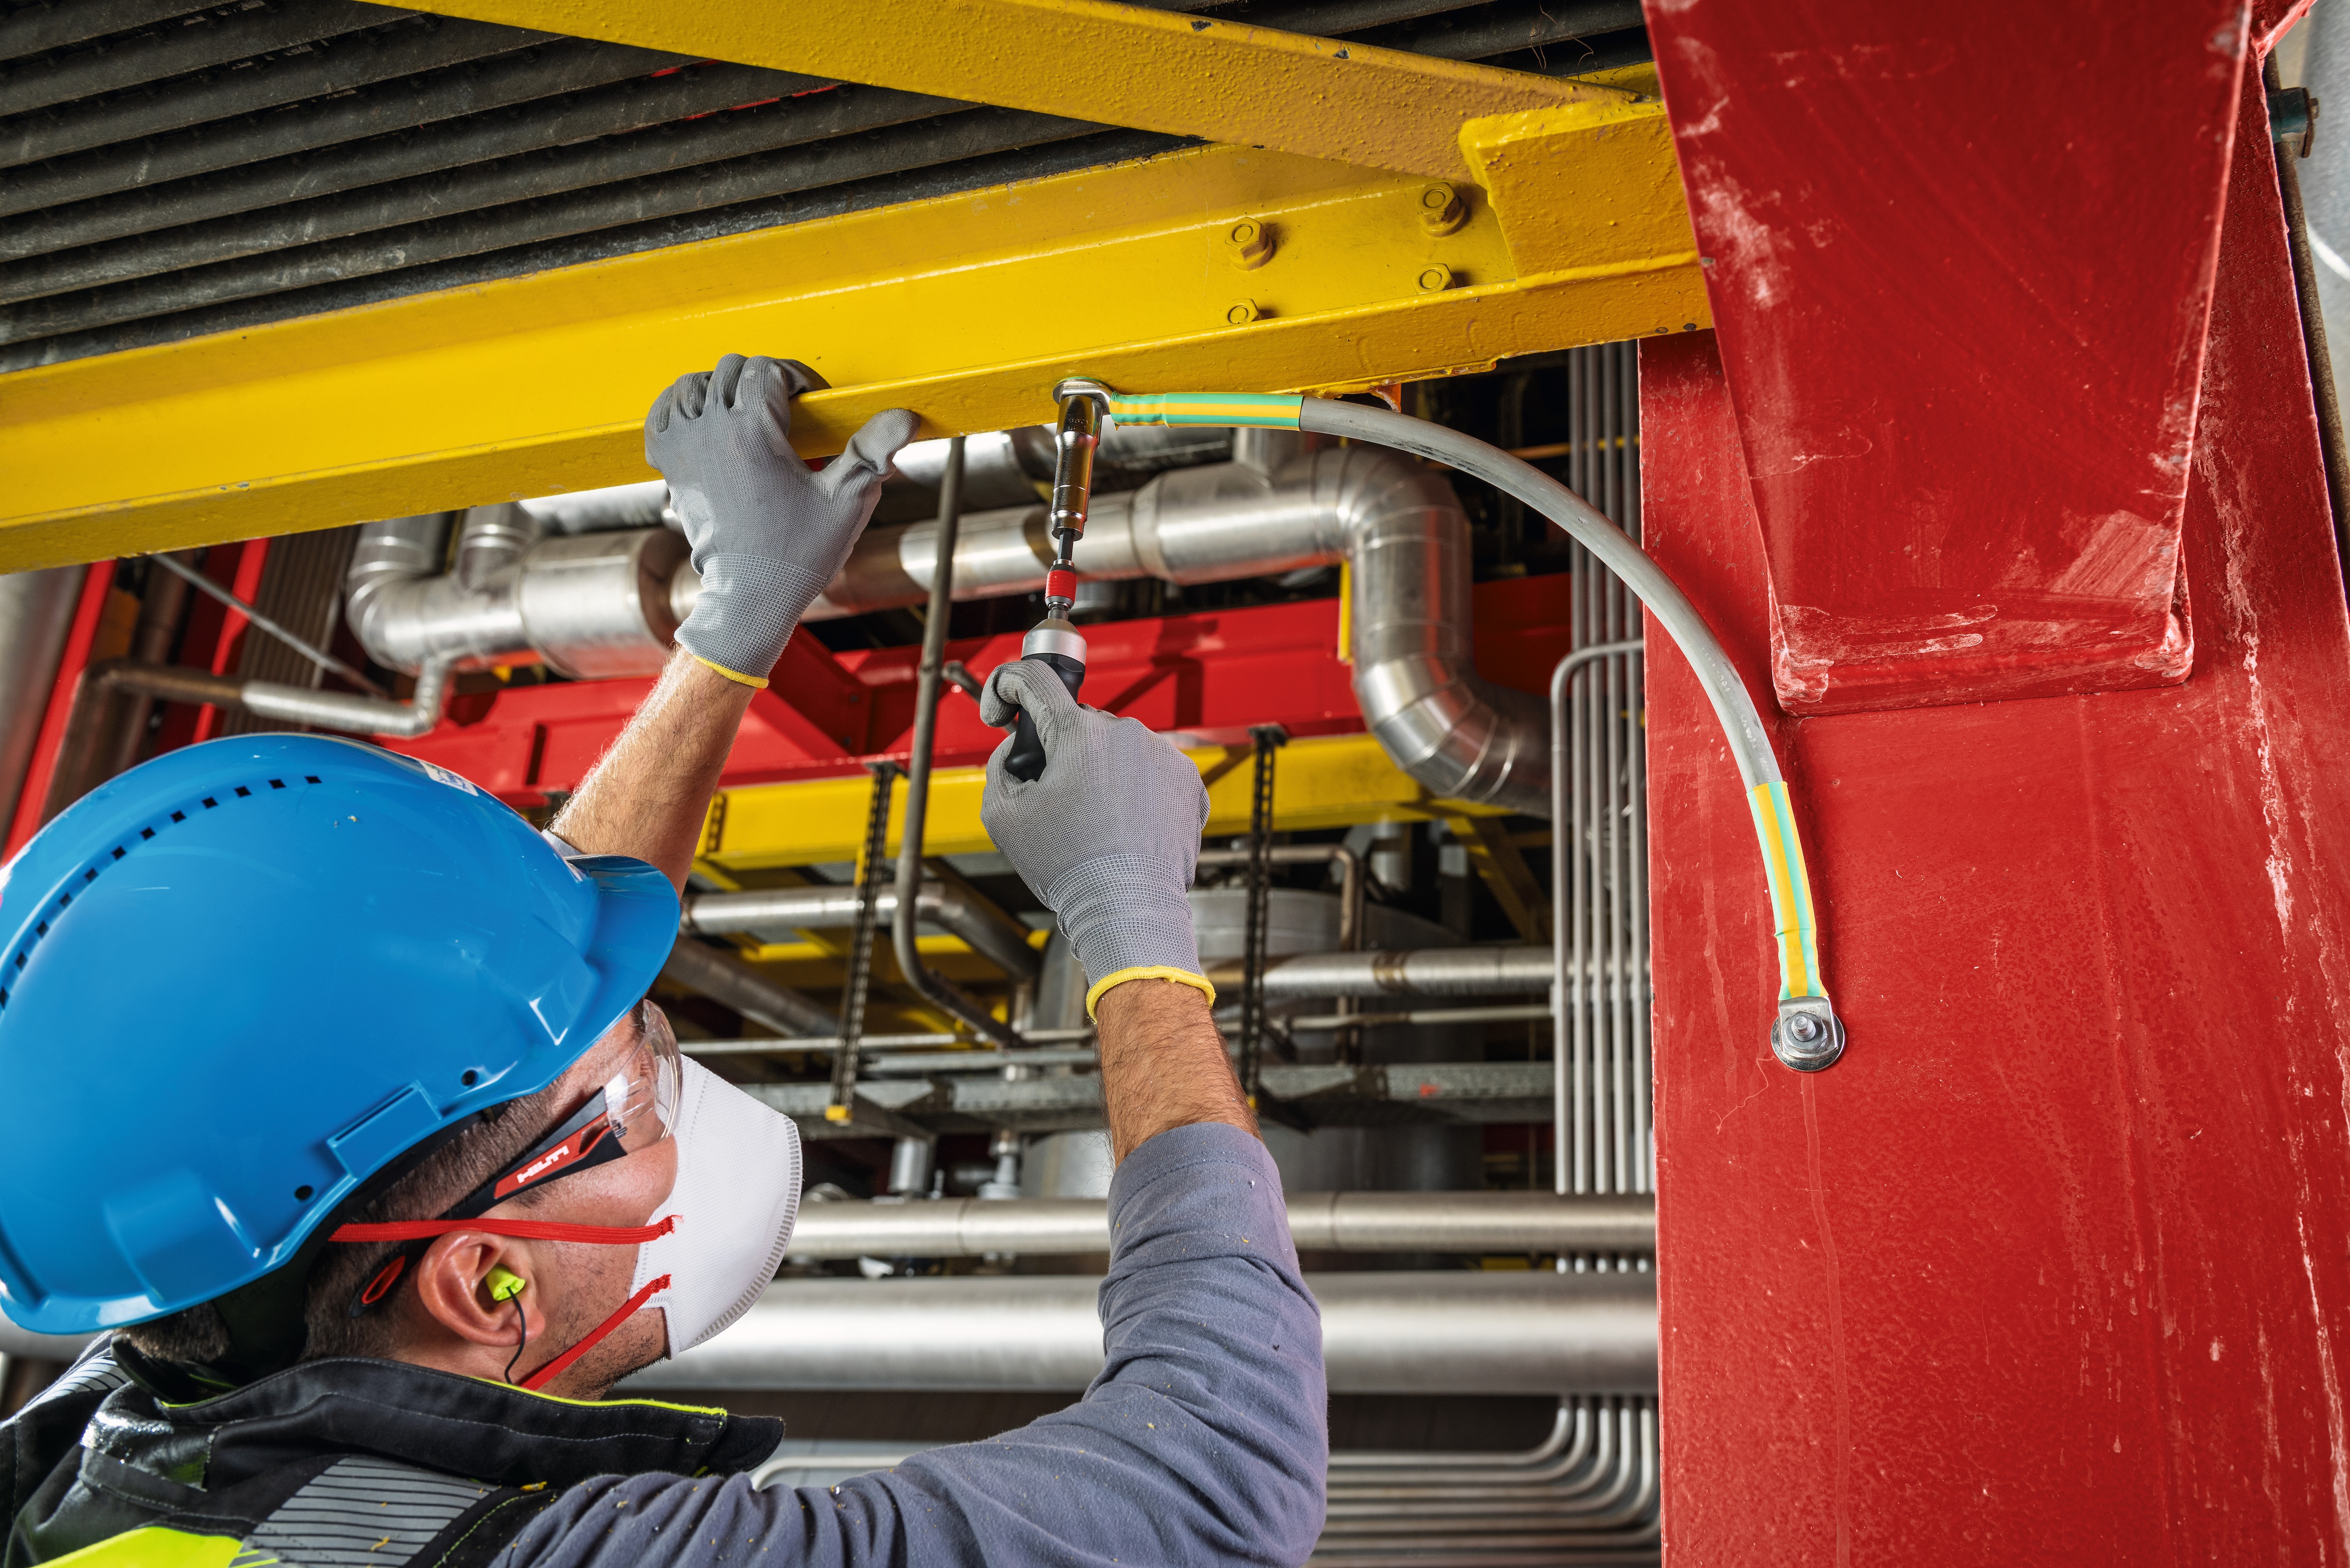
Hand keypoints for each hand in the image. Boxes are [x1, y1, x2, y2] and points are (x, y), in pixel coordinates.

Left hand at [645, 354, 917, 681]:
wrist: (748, 595)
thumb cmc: (795, 554)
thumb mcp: (846, 502)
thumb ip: (873, 451)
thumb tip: (905, 416)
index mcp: (752, 430)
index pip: (769, 369)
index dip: (798, 378)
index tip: (815, 405)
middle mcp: (710, 430)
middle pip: (734, 369)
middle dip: (767, 382)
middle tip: (792, 415)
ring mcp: (684, 446)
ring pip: (696, 384)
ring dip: (725, 389)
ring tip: (752, 415)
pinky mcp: (670, 464)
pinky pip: (665, 412)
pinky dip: (684, 406)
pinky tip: (708, 420)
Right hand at [981, 660, 1209, 997]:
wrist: (1127, 907)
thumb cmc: (1069, 867)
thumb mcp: (1003, 816)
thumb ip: (999, 767)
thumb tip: (1017, 752)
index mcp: (1077, 733)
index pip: (1036, 681)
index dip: (1009, 687)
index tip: (1005, 709)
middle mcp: (1125, 733)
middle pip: (1080, 725)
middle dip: (1063, 752)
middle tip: (1057, 798)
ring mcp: (1161, 755)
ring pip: (1118, 748)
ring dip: (1102, 771)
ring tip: (1096, 820)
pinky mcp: (1187, 780)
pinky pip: (1151, 770)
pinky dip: (1135, 789)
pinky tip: (1124, 823)